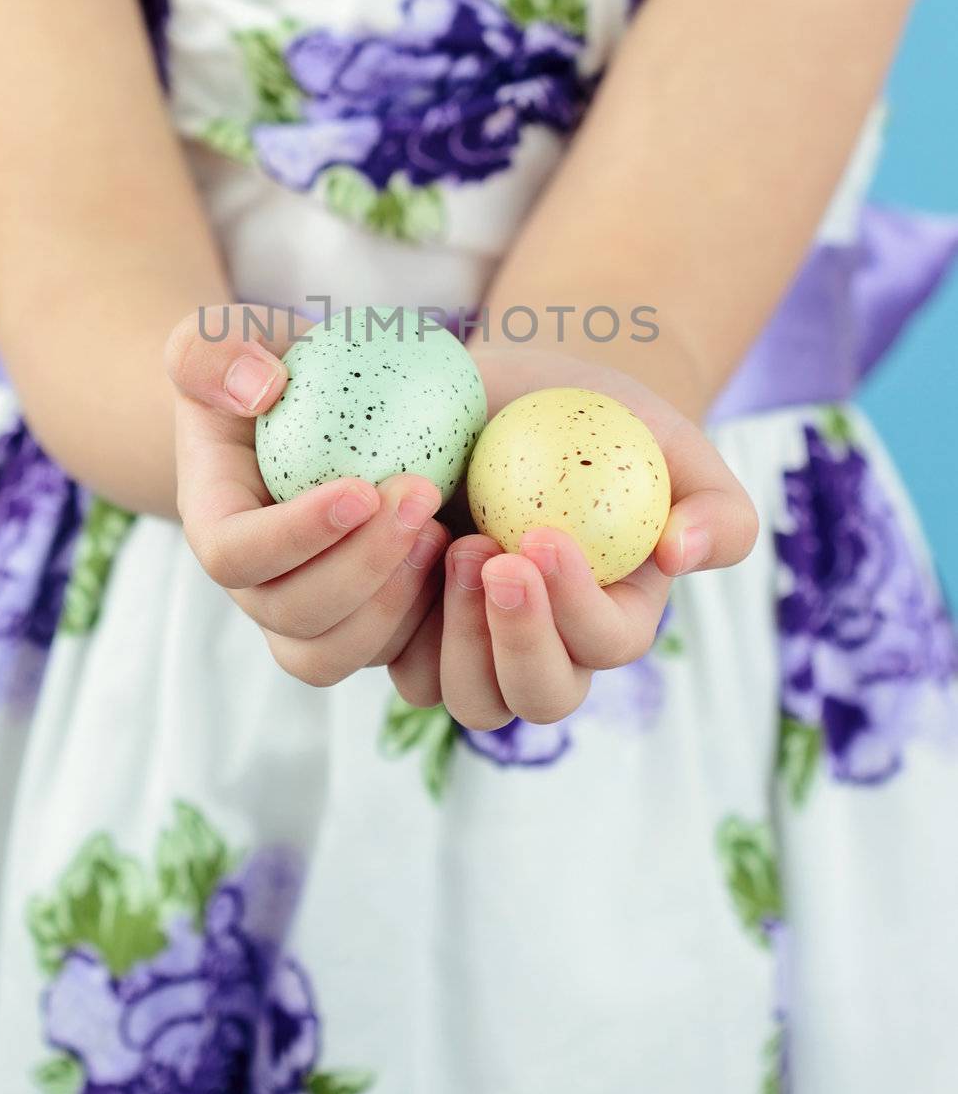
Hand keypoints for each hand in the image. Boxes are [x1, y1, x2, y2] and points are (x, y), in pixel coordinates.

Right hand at [165, 307, 449, 686]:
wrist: (312, 407)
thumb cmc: (264, 365)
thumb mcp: (222, 334)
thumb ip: (214, 351)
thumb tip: (259, 389)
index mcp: (216, 523)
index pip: (233, 554)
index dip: (293, 536)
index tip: (360, 488)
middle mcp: (255, 585)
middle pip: (291, 617)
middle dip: (361, 568)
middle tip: (421, 496)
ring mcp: (309, 615)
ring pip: (338, 653)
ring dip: (396, 604)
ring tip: (445, 530)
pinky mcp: (364, 625)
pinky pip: (391, 658)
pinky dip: (432, 622)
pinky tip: (469, 555)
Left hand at [389, 346, 758, 728]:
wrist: (512, 394)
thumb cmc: (602, 422)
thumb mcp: (674, 445)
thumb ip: (715, 506)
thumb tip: (683, 554)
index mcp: (610, 621)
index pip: (604, 646)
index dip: (574, 608)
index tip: (542, 538)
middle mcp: (538, 648)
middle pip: (528, 699)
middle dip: (509, 639)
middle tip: (485, 553)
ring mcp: (462, 642)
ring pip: (450, 692)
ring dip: (441, 628)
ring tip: (435, 537)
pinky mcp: (397, 619)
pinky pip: (378, 653)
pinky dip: (378, 606)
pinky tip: (387, 533)